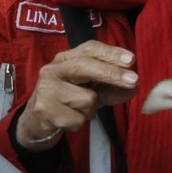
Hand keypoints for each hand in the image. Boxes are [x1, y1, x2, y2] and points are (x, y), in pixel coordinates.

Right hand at [13, 41, 137, 150]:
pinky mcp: (45, 110)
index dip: (110, 53)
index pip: (89, 49)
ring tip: (79, 110)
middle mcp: (53, 70)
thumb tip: (135, 87)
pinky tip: (68, 120)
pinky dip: (80, 123)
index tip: (131, 59)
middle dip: (111, 73)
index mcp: (65, 59)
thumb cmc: (68, 101)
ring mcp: (47, 89)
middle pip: (84, 66)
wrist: (37, 122)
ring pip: (87, 98)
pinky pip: (78, 119)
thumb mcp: (91, 91)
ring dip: (91, 109)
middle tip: (134, 80)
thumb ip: (111, 88)